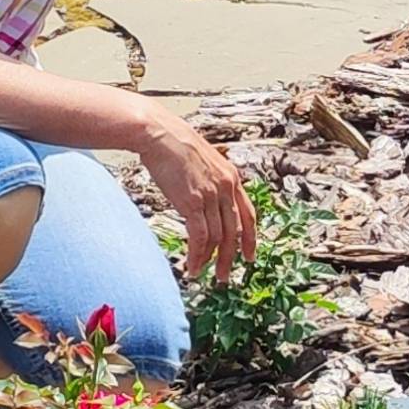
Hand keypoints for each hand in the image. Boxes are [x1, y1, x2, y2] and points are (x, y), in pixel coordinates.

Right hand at [136, 106, 256, 278]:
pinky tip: (191, 266)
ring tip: (202, 273)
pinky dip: (197, 255)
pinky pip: (200, 237)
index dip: (250, 238)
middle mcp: (226, 187)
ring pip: (217, 237)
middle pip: (234, 231)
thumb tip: (204, 200)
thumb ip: (209, 181)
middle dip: (230, 257)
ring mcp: (211, 195)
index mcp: (232, 177)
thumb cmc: (174, 144)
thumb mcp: (202, 161)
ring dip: (210, 260)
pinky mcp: (193, 202)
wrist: (158, 133)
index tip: (249, 255)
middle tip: (224, 276)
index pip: (248, 214)